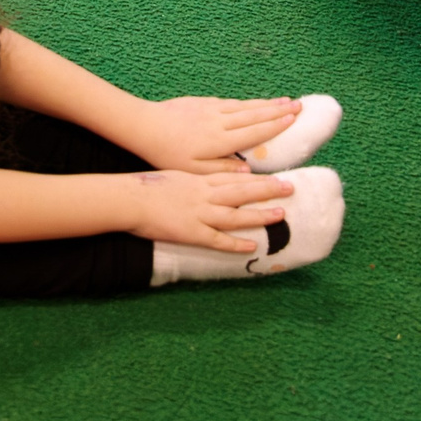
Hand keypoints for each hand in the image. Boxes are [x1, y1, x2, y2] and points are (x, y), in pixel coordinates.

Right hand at [123, 169, 291, 252]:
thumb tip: (210, 178)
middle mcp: (204, 195)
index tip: (277, 175)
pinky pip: (217, 240)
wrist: (130, 198)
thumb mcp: (176, 174)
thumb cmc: (148, 186)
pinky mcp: (192, 233)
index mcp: (200, 180)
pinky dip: (235, 243)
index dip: (257, 177)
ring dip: (259, 214)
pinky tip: (251, 246)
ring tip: (281, 214)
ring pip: (235, 214)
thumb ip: (196, 177)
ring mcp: (199, 214)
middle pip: (241, 191)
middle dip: (267, 190)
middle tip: (291, 188)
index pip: (234, 177)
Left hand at [124, 96, 304, 173]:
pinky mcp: (202, 102)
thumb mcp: (194, 171)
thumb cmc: (168, 154)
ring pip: (245, 106)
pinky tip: (254, 102)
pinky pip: (231, 102)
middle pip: (255, 114)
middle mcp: (220, 121)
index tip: (294, 118)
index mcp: (221, 140)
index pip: (255, 131)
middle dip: (278, 110)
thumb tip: (249, 171)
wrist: (144, 126)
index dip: (277, 125)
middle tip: (300, 105)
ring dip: (266, 103)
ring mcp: (211, 109)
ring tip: (285, 100)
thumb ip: (223, 170)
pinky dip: (247, 102)